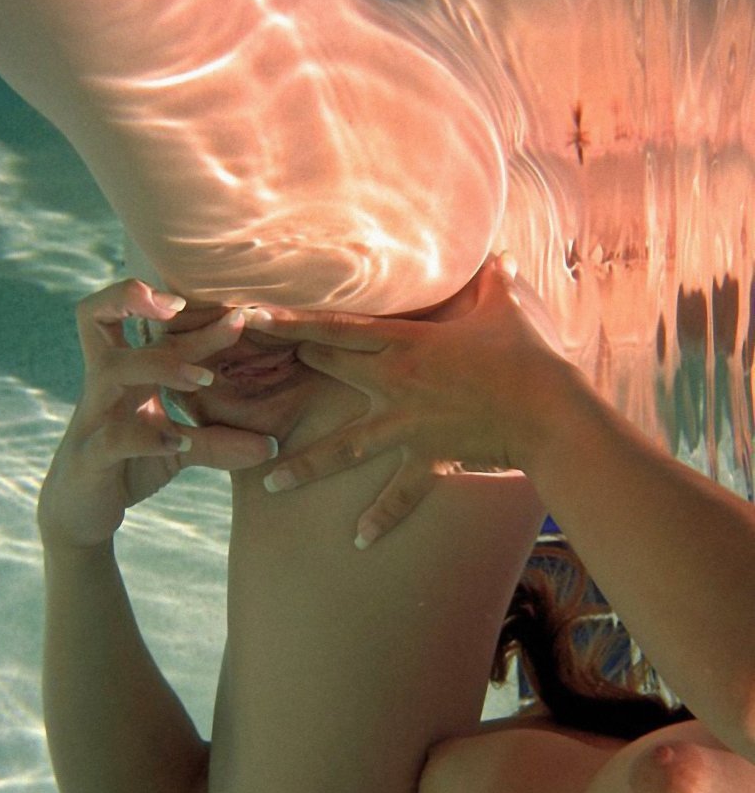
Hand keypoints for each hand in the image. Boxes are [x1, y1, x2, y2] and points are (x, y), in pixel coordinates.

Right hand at [38, 279, 277, 549]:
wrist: (81, 513)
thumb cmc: (126, 466)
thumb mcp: (178, 450)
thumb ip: (218, 441)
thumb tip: (270, 445)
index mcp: (124, 373)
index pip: (145, 324)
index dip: (184, 312)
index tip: (233, 314)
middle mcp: (104, 385)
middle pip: (96, 317)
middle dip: (135, 299)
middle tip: (183, 306)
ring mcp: (93, 417)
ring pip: (110, 370)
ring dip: (159, 365)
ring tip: (202, 379)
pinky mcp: (91, 457)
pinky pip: (113, 437)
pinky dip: (146, 438)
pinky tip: (177, 445)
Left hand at [242, 258, 569, 545]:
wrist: (548, 410)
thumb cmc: (527, 354)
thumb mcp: (507, 305)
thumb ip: (493, 277)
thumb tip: (497, 251)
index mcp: (406, 343)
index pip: (336, 329)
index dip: (290, 322)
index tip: (249, 317)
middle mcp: (395, 385)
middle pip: (329, 375)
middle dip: (287, 372)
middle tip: (243, 378)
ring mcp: (407, 426)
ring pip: (345, 448)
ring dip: (307, 466)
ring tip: (270, 484)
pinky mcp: (429, 459)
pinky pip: (400, 494)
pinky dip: (381, 517)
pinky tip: (357, 542)